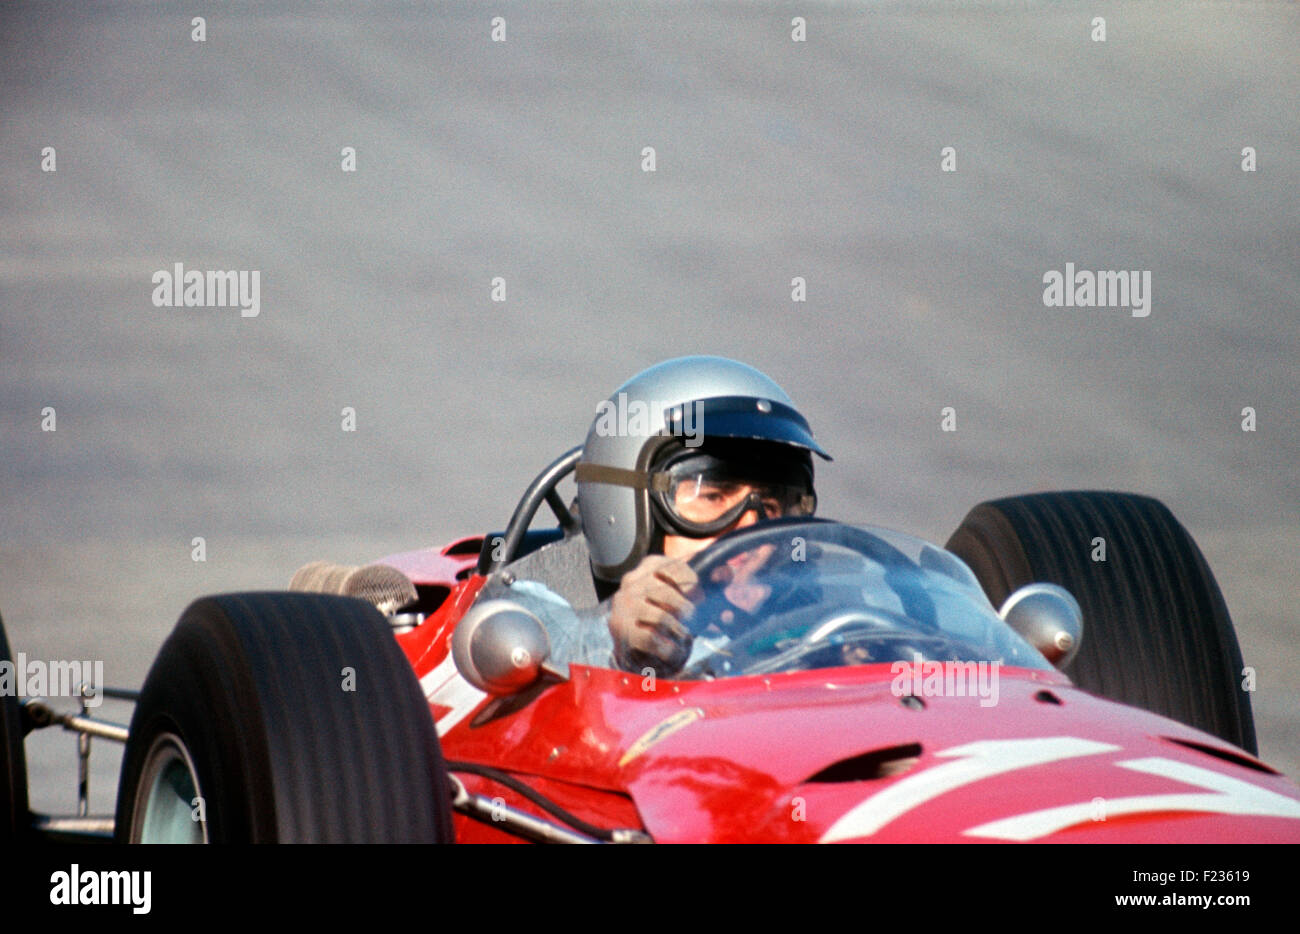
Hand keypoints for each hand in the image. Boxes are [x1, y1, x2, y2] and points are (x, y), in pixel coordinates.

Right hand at [608, 555, 699, 675]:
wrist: (635, 641)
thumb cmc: (666, 611)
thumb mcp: (687, 592)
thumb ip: (710, 581)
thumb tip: (728, 573)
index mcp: (650, 566)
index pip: (676, 569)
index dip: (693, 587)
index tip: (699, 600)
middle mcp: (632, 582)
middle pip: (669, 595)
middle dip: (688, 612)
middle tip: (693, 622)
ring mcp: (624, 606)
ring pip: (662, 617)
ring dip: (679, 632)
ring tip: (683, 637)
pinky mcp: (622, 630)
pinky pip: (651, 639)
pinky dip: (669, 649)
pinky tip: (673, 651)